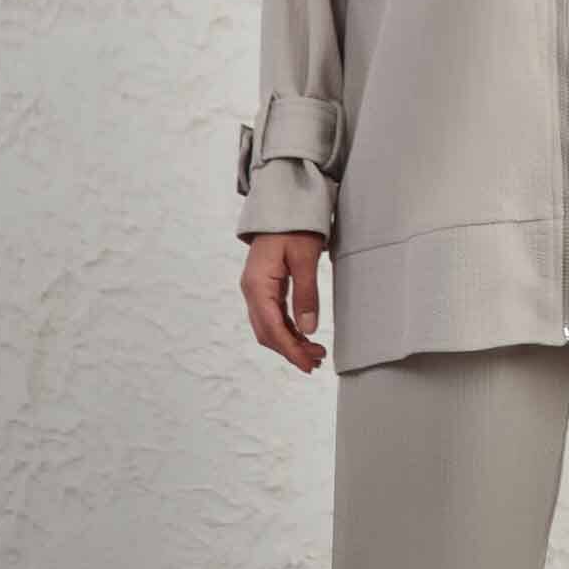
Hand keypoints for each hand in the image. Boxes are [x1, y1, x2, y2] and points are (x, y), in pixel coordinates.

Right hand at [241, 232, 327, 373]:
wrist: (282, 205)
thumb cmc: (294, 226)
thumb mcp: (305, 258)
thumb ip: (306, 294)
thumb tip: (308, 329)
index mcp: (257, 284)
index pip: (271, 328)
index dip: (290, 350)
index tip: (308, 364)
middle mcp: (251, 290)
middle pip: (267, 332)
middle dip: (290, 350)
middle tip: (316, 361)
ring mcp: (256, 289)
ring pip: (269, 326)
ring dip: (290, 342)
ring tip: (315, 353)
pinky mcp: (264, 287)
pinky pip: (272, 315)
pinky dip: (288, 329)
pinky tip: (303, 336)